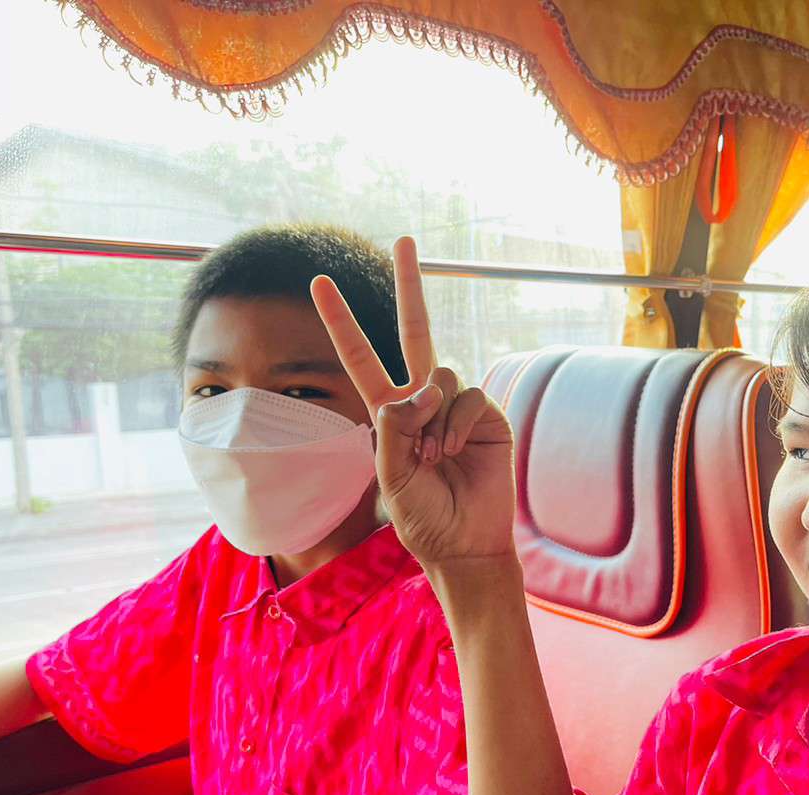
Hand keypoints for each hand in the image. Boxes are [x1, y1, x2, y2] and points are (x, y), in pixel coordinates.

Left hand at [311, 237, 515, 567]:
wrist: (465, 542)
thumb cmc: (423, 516)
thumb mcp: (389, 475)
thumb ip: (395, 427)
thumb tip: (425, 385)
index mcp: (389, 413)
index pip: (361, 356)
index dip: (342, 321)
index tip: (320, 283)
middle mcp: (423, 400)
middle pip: (414, 331)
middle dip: (410, 285)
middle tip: (404, 238)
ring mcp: (457, 406)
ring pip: (441, 375)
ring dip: (432, 417)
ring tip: (433, 456)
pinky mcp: (487, 415)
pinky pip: (468, 396)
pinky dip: (458, 422)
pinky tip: (454, 451)